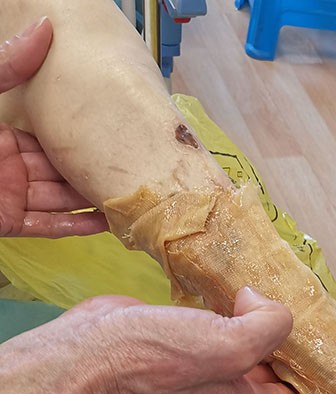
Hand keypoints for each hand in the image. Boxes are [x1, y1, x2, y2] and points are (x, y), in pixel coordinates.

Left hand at [0, 18, 108, 237]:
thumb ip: (9, 66)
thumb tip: (43, 29)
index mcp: (1, 137)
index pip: (48, 138)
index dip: (78, 138)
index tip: (110, 135)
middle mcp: (9, 167)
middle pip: (59, 171)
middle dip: (91, 170)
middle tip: (126, 167)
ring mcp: (10, 197)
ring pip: (59, 200)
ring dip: (91, 199)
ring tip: (125, 194)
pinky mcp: (9, 222)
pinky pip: (48, 226)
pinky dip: (76, 226)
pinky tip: (104, 221)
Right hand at [0, 288, 298, 393]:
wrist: (95, 347)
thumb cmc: (158, 356)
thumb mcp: (228, 346)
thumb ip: (267, 327)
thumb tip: (264, 304)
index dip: (308, 371)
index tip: (312, 337)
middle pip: (276, 370)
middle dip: (286, 342)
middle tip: (290, 307)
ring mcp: (207, 375)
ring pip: (250, 349)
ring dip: (258, 324)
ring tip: (264, 297)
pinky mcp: (188, 350)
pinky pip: (224, 333)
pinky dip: (233, 315)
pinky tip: (235, 296)